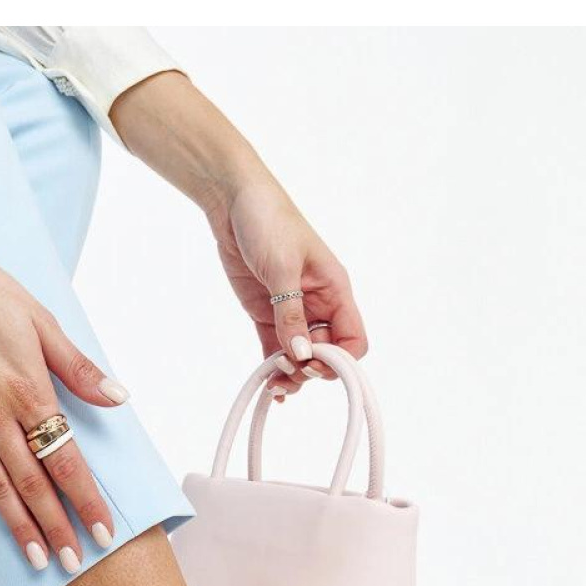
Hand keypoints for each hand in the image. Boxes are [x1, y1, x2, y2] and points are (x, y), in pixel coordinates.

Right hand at [0, 249, 125, 571]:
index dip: (86, 500)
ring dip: (17, 526)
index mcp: (30, 393)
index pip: (67, 460)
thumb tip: (119, 398)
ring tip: (35, 558)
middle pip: (34, 484)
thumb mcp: (43, 322)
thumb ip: (79, 368)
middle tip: (74, 563)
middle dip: (57, 527)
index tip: (103, 533)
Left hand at [207, 174, 366, 398]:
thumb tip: (301, 355)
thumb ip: (290, 314)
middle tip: (286, 373)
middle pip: (327, 353)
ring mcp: (291, 310)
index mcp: (334, 290)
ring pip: (300, 354)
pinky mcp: (265, 311)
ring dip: (291, 373)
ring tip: (273, 383)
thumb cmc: (269, 221)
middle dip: (311, 369)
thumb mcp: (282, 268)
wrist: (233, 201)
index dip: (339, 359)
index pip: (353, 338)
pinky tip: (267, 383)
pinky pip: (275, 347)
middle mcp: (318, 304)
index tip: (313, 365)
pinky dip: (272, 366)